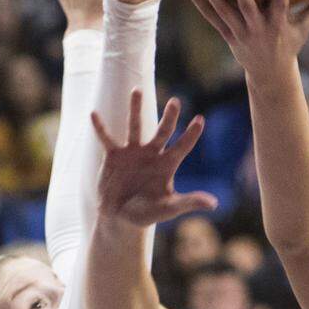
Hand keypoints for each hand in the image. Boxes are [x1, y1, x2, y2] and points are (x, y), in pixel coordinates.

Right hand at [93, 89, 216, 226]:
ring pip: (135, 127)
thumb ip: (190, 202)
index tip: (200, 119)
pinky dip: (100, 128)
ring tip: (136, 91)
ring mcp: (132, 152)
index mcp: (167, 164)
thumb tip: (214, 204)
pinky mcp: (114, 156)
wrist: (120, 217)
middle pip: (163, 131)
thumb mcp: (170, 208)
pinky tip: (94, 114)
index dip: (191, 134)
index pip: (182, 146)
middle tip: (175, 102)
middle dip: (169, 117)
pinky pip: (107, 139)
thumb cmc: (147, 213)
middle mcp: (151, 154)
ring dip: (135, 109)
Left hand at [183, 0, 308, 80]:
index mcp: (277, 25)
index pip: (281, 4)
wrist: (270, 74)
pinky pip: (211, 18)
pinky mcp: (228, 35)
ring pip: (224, 12)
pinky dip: (200, 4)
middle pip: (247, 7)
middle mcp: (257, 28)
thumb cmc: (290, 45)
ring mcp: (240, 33)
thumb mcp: (305, 27)